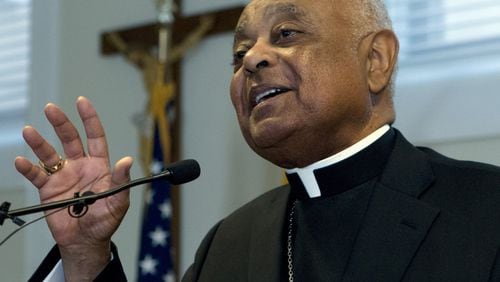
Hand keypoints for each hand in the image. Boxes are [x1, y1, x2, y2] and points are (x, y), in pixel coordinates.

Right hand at [15, 96, 131, 279]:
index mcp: (99, 166)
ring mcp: (63, 176)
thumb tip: (127, 161)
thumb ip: (122, 181)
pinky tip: (21, 161)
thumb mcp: (119, 202)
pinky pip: (36, 175)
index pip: (95, 137)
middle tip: (50, 109)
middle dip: (61, 123)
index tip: (82, 102)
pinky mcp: (48, 189)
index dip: (89, 119)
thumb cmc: (105, 221)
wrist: (85, 241)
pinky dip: (28, 168)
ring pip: (49, 154)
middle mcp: (80, 166)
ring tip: (29, 131)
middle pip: (69, 139)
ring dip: (39, 142)